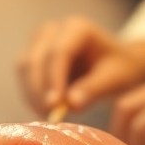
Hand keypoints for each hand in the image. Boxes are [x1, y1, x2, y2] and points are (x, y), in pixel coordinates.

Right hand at [17, 16, 144, 115]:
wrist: (118, 63)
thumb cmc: (120, 68)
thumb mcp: (115, 79)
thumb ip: (93, 89)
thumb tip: (71, 104)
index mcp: (78, 27)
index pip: (59, 52)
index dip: (54, 79)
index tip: (55, 105)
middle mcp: (54, 29)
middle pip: (36, 58)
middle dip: (39, 90)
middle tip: (49, 116)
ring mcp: (40, 41)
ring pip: (25, 67)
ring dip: (32, 93)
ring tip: (48, 116)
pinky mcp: (33, 55)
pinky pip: (24, 76)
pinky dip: (30, 94)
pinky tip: (43, 111)